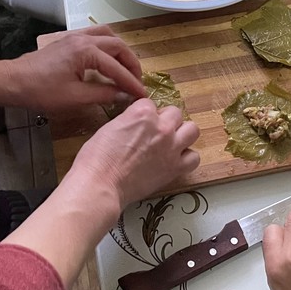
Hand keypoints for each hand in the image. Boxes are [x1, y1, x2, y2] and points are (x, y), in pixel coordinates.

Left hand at [0, 26, 145, 111]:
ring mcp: (75, 37)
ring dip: (121, 51)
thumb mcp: (75, 97)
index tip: (142, 95)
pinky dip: (107, 46)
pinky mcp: (68, 41)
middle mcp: (83, 39)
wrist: (13, 82)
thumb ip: (103, 94)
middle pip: (117, 46)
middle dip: (130, 64)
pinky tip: (108, 59)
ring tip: (126, 68)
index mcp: (86, 51)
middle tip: (137, 82)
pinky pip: (96, 36)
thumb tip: (123, 95)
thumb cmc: (41, 91)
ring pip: (108, 36)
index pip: (117, 67)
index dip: (131, 82)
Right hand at [69, 100, 200, 206]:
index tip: (139, 125)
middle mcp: (161, 127)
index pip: (151, 104)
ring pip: (192, 130)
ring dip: (182, 135)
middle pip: (175, 113)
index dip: (144, 115)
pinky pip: (194, 158)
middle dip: (166, 120)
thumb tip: (134, 123)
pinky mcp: (175, 168)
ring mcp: (171, 147)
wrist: (101, 185)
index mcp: (142, 113)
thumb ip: (128, 120)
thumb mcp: (109, 127)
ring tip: (170, 143)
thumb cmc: (96, 158)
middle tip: (155, 132)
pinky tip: (174, 161)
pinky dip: (186, 158)